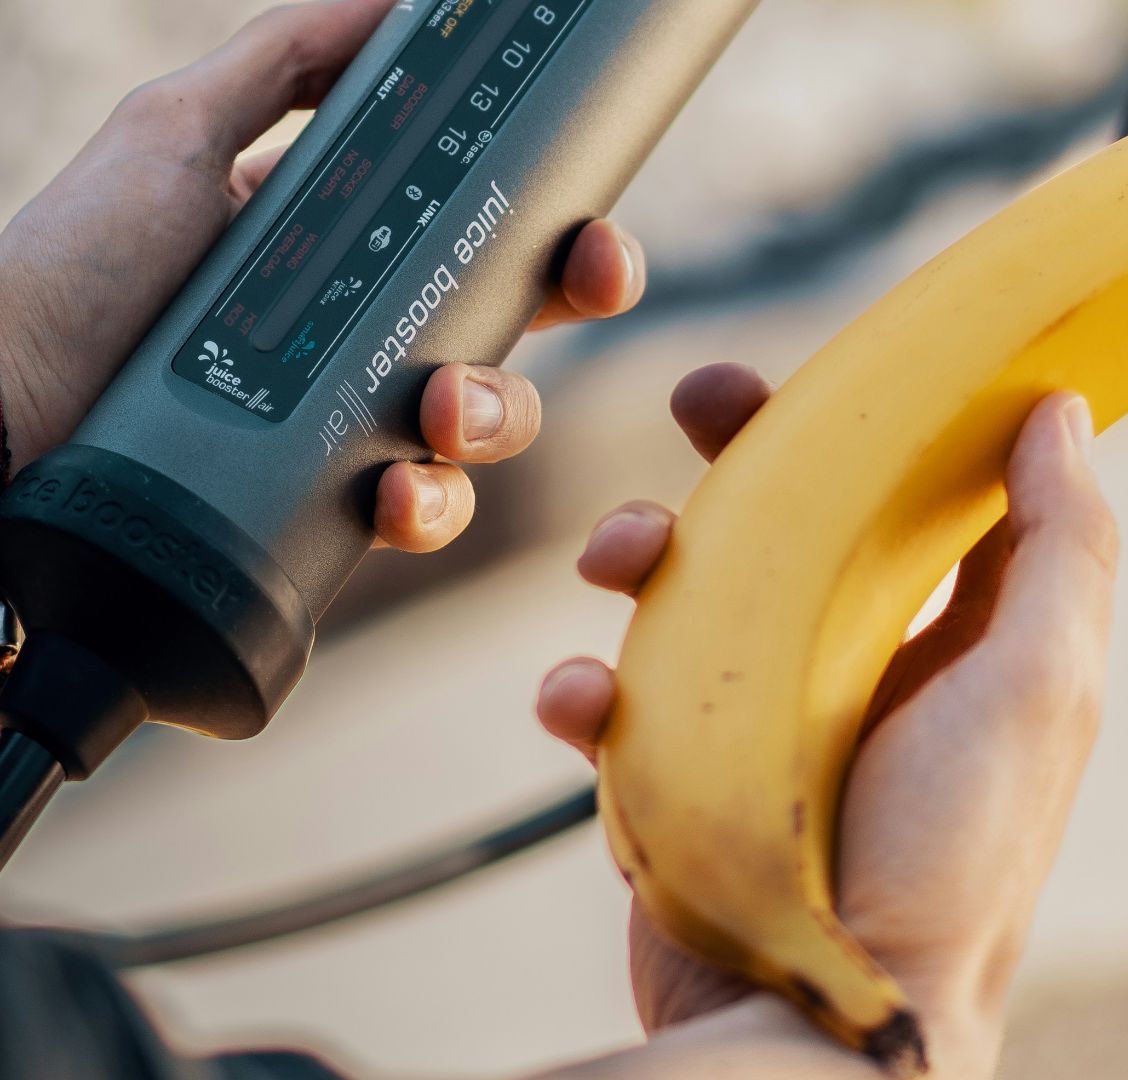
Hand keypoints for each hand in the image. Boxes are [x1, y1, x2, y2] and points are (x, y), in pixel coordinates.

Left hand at [0, 0, 645, 551]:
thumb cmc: (71, 268)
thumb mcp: (175, 134)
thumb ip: (288, 58)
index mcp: (345, 246)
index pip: (484, 239)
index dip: (558, 239)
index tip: (589, 234)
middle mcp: (359, 336)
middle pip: (515, 326)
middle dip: (568, 309)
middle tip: (578, 289)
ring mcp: (348, 427)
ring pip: (485, 427)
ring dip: (493, 415)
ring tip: (436, 412)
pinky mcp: (326, 511)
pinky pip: (421, 514)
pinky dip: (427, 505)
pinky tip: (391, 492)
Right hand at [536, 365, 1118, 1076]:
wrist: (828, 1019)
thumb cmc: (952, 861)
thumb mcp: (1043, 684)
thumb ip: (1063, 546)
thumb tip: (1059, 411)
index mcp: (960, 637)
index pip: (923, 494)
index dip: (885, 423)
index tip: (839, 365)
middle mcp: (866, 669)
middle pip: (798, 523)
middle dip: (744, 457)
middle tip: (701, 403)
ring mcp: (769, 725)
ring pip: (690, 594)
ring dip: (641, 555)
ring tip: (615, 560)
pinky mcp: (685, 782)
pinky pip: (617, 704)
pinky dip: (582, 686)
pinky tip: (578, 700)